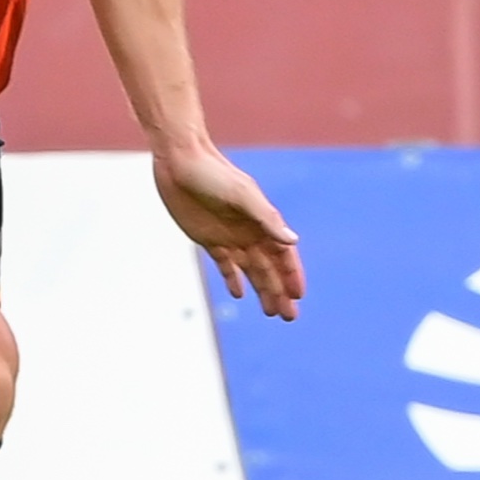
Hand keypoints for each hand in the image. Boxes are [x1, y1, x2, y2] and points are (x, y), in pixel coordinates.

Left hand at [153, 144, 304, 319]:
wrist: (181, 162)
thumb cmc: (214, 174)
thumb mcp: (242, 195)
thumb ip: (267, 219)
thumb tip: (292, 240)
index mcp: (262, 222)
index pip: (283, 255)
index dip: (292, 275)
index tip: (298, 296)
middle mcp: (250, 232)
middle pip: (269, 269)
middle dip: (280, 292)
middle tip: (289, 317)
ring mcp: (229, 237)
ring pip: (250, 271)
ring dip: (261, 290)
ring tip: (270, 312)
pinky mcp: (208, 239)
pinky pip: (224, 265)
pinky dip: (232, 279)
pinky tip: (238, 294)